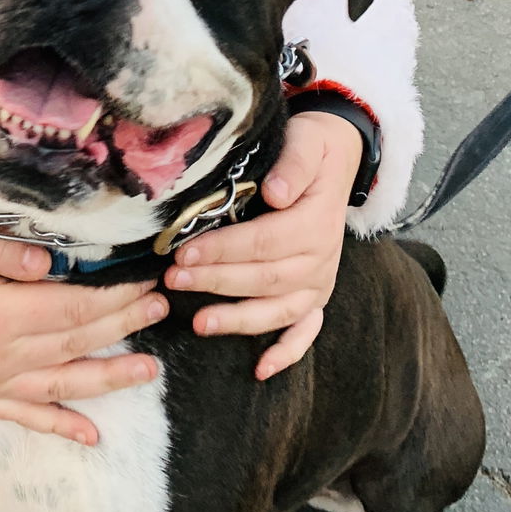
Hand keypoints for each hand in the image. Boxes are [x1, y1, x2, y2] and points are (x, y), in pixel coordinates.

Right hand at [0, 206, 168, 446]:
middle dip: (121, 327)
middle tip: (160, 310)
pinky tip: (90, 435)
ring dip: (106, 379)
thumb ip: (2, 249)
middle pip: (72, 344)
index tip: (146, 284)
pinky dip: (57, 425)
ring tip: (148, 370)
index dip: (112, 299)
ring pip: (58, 385)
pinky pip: (23, 414)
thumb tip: (48, 264)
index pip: (69, 309)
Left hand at [163, 111, 361, 379]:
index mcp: (315, 222)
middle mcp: (322, 259)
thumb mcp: (306, 141)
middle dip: (216, 281)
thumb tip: (275, 194)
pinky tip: (260, 370)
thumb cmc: (311, 147)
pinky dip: (287, 352)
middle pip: (265, 278)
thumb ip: (292, 165)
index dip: (223, 250)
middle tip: (173, 280)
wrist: (337, 157)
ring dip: (239, 320)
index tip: (184, 252)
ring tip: (199, 323)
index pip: (264, 242)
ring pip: (279, 310)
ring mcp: (321, 281)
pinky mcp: (317, 293)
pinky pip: (306, 331)